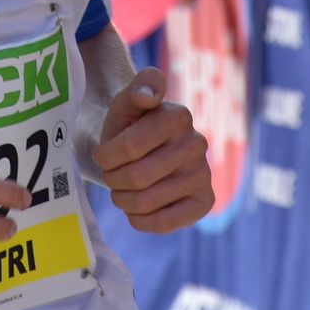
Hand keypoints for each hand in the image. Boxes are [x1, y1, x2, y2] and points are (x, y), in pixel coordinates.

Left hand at [91, 67, 210, 233]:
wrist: (144, 152)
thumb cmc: (130, 126)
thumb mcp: (126, 102)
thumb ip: (137, 87)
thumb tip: (147, 96)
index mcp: (178, 115)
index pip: (129, 147)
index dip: (106, 156)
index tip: (104, 153)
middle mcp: (198, 143)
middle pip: (136, 177)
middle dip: (114, 180)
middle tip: (112, 175)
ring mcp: (204, 173)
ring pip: (147, 202)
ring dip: (123, 200)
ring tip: (122, 190)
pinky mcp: (205, 201)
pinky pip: (165, 223)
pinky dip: (141, 219)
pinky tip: (137, 209)